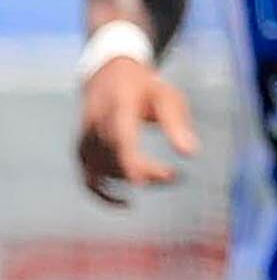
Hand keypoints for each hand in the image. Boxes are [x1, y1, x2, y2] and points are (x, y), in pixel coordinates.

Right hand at [75, 55, 194, 203]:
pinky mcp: (83, 149)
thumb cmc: (146, 88)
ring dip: (129, 181)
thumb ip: (177, 123)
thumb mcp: (167, 97)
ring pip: (100, 170)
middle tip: (173, 175)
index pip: (119, 136)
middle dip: (143, 171)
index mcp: (117, 105)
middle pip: (113, 156)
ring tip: (163, 177)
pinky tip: (125, 204)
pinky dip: (102, 193)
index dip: (128, 161)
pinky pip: (86, 176)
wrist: (109, 75)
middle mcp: (95, 122)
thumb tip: (190, 153)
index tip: (140, 185)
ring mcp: (85, 136)